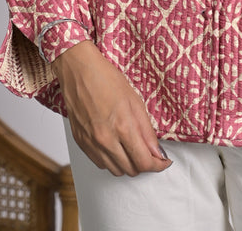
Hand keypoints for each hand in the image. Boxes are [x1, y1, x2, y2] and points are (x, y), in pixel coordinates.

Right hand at [52, 40, 171, 175]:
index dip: (157, 165)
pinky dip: (111, 160)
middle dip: (144, 163)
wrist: (78, 71)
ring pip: (116, 170)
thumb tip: (157, 151)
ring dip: (128, 164)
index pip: (144, 162)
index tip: (163, 161)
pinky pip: (100, 164)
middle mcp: (105, 139)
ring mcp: (91, 143)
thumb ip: (146, 130)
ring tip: (132, 147)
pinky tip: (116, 145)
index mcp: (122, 126)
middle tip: (149, 151)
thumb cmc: (105, 79)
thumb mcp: (135, 100)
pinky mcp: (81, 143)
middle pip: (131, 170)